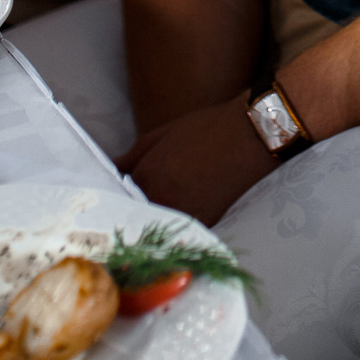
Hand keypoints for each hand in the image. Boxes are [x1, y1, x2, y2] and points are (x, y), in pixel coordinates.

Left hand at [120, 94, 281, 228]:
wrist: (251, 135)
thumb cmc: (206, 129)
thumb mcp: (161, 135)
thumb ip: (130, 157)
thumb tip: (108, 169)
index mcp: (145, 177)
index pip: (120, 196)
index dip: (123, 194)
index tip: (125, 193)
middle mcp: (160, 201)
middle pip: (138, 214)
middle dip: (138, 209)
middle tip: (154, 197)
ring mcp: (183, 216)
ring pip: (159, 225)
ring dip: (158, 219)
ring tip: (175, 200)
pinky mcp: (204, 225)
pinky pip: (181, 230)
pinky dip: (179, 224)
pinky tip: (190, 208)